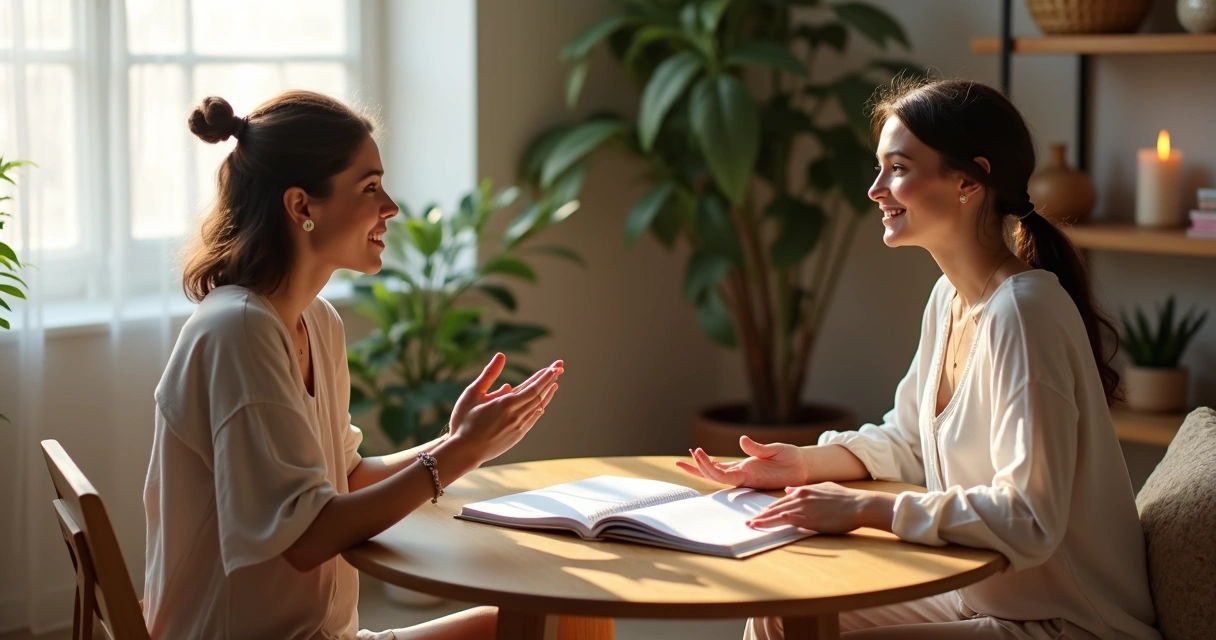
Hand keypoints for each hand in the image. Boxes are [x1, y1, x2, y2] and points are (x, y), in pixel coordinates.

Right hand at [448, 353, 562, 464]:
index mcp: (506, 403)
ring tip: (555, 383)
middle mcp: (516, 415)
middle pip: (539, 395)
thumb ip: (489, 374)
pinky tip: (542, 403)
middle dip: (550, 380)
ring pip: (538, 407)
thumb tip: (501, 355)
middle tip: (560, 367)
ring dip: (547, 394)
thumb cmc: (464, 421)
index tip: (555, 367)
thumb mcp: (472, 393)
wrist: (464, 452)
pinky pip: (533, 419)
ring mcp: (518, 427)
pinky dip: (540, 408)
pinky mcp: (517, 436)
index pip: (533, 387)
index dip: (545, 376)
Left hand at [675, 436, 808, 489]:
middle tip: (684, 457)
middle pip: (714, 477)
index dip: (709, 466)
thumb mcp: (777, 451)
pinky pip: (723, 468)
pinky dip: (711, 463)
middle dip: (698, 468)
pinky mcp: (744, 469)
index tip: (699, 453)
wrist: (802, 468)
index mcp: (750, 475)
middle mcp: (743, 477)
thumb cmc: (792, 460)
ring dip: (699, 467)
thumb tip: (742, 440)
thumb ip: (759, 448)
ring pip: (716, 473)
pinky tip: (700, 456)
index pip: (723, 475)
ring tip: (682, 459)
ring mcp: (742, 473)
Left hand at [745, 482, 893, 533]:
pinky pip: (785, 520)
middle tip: (749, 521)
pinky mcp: (808, 518)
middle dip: (761, 514)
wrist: (859, 505)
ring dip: (762, 519)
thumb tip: (788, 490)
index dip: (769, 508)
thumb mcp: (823, 488)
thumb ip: (804, 489)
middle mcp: (800, 497)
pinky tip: (762, 525)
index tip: (760, 513)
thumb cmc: (845, 498)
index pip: (781, 500)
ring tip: (751, 525)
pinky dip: (771, 522)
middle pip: (775, 507)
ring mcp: (803, 507)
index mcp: (804, 490)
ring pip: (776, 513)